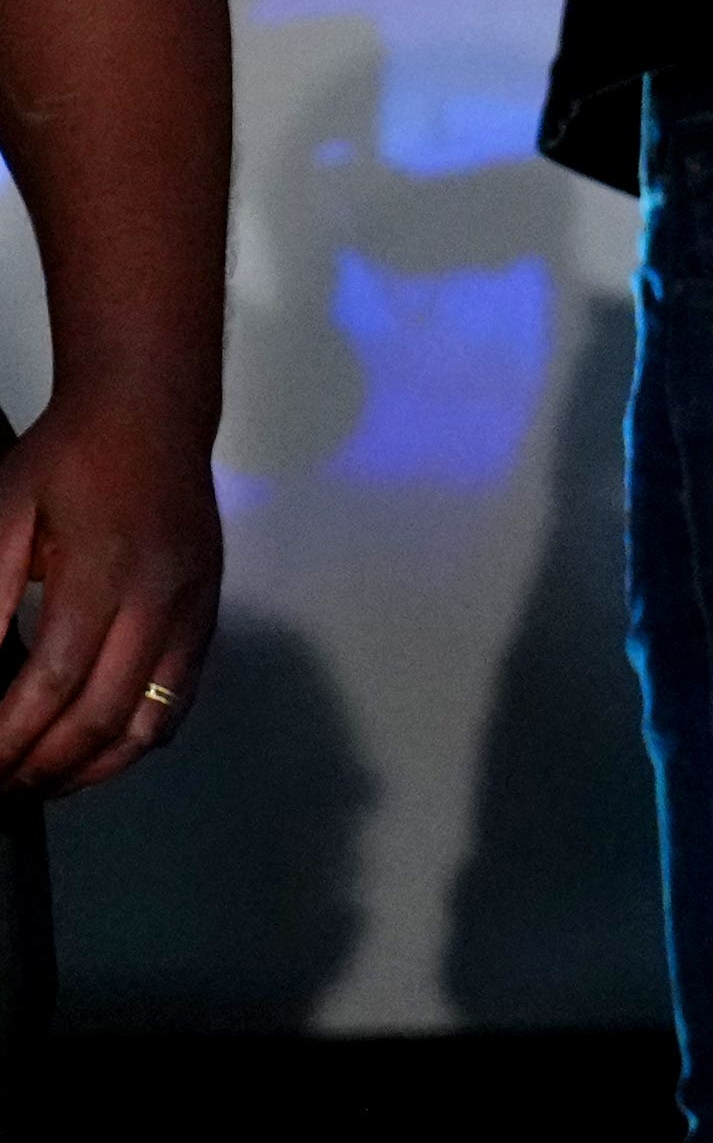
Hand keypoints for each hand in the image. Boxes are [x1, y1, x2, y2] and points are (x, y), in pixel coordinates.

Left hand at [0, 390, 222, 795]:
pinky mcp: (209, 611)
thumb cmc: (68, 457)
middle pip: (104, 714)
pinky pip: (180, 696)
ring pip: (152, 719)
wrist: (151, 410)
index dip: (10, 737)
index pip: (54, 681)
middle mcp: (160, 599)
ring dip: (94, 767)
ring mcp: (194, 608)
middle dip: (43, 765)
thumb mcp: (4, 514)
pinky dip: (140, 739)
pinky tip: (101, 751)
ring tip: (42, 785)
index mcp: (104, 572)